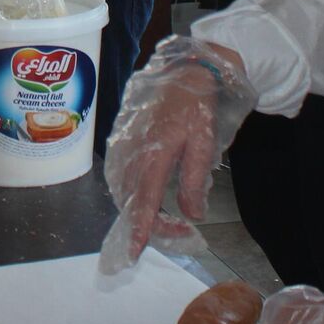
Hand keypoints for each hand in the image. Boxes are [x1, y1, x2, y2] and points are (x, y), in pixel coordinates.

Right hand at [98, 37, 257, 274]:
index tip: (134, 252)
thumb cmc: (196, 106)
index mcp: (154, 154)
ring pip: (123, 190)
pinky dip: (131, 193)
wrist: (181, 72)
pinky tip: (148, 197)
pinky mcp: (119, 140)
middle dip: (149, 224)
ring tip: (168, 218)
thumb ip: (195, 181)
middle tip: (179, 232)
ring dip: (140, 210)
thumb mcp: (205, 143)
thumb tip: (193, 215)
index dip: (139, 229)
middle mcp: (132, 152)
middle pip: (131, 201)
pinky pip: (119, 176)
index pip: (143, 201)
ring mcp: (122, 145)